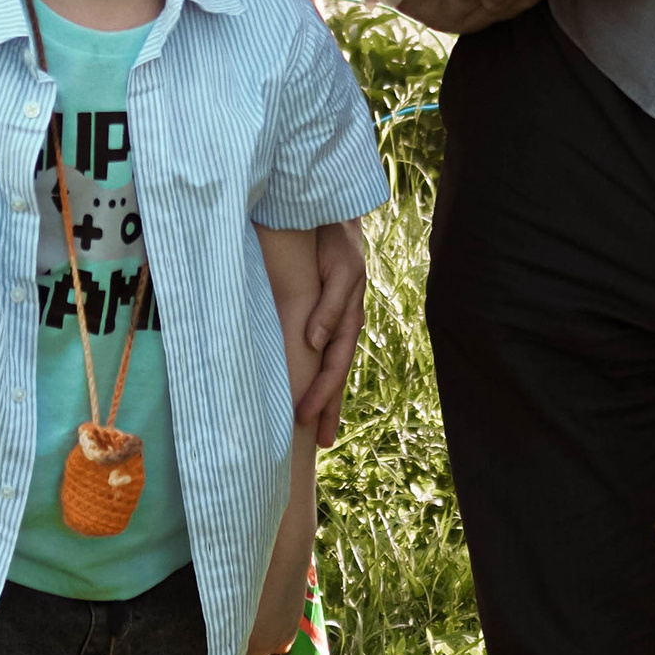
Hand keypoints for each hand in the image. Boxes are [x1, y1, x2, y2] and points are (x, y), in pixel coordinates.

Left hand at [299, 222, 366, 443]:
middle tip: (320, 442)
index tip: (305, 419)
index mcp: (350, 317)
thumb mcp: (340, 269)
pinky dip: (316, 371)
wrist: (331, 212)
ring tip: (318, 426)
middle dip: (328, 407)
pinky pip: (321, 348)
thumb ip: (330, 306)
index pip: (335, 366)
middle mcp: (344, 323)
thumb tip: (314, 344)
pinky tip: (309, 384)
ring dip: (325, 395)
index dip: (322, 394)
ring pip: (330, 365)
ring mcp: (335, 319)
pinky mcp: (323, 310)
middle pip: (336, 374)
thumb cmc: (335, 239)